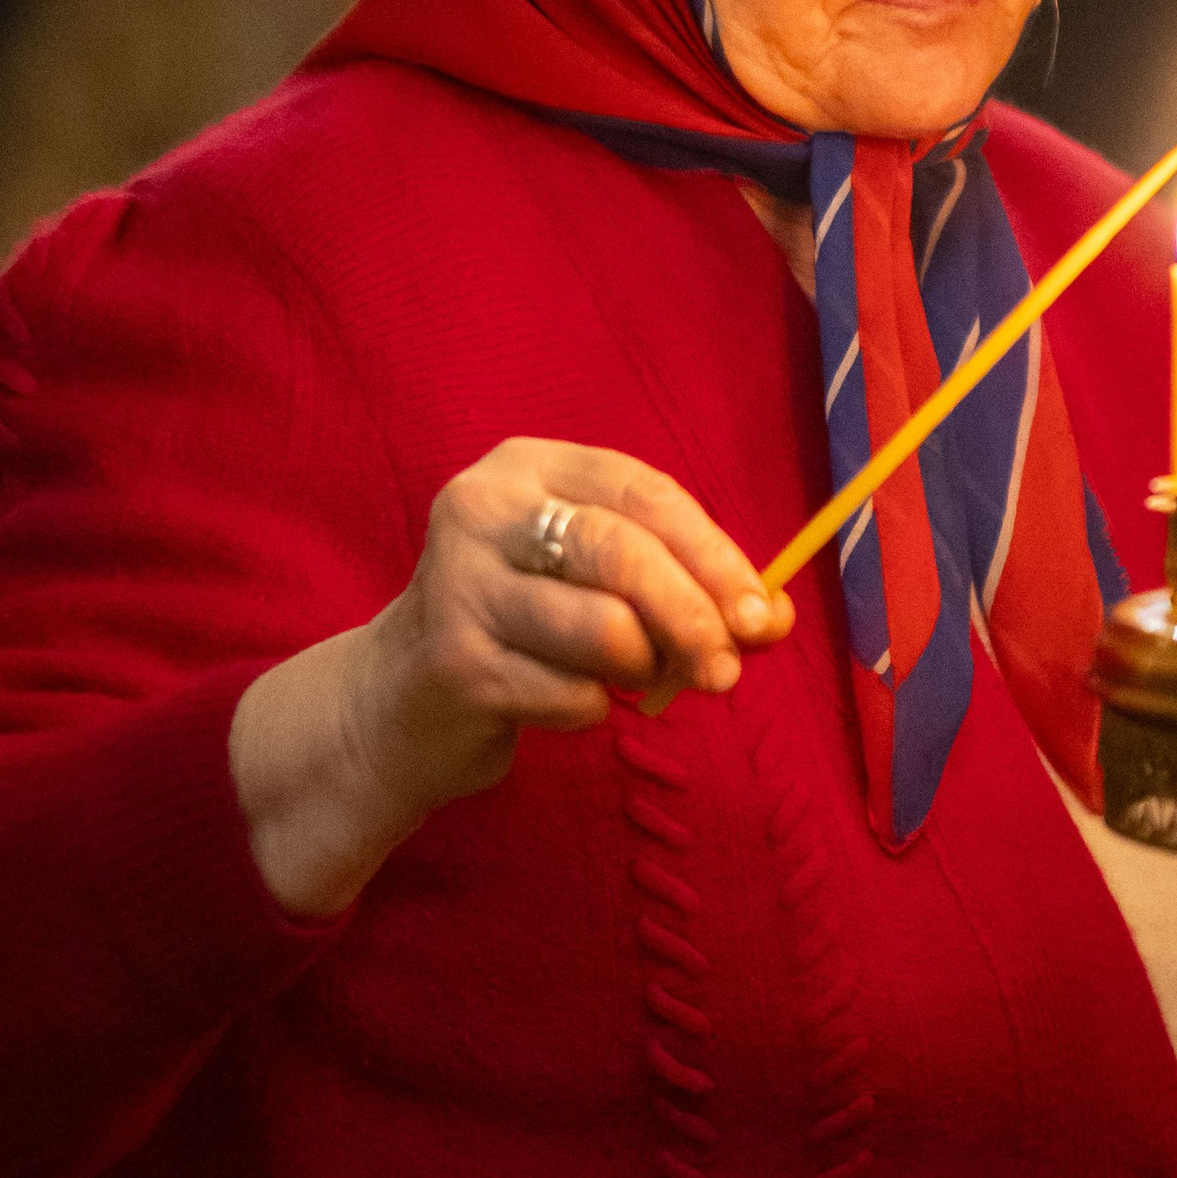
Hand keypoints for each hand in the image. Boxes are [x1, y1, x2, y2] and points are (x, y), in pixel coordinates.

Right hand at [231, 439, 791, 917]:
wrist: (401, 703)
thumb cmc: (522, 628)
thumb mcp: (595, 584)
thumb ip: (684, 587)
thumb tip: (775, 619)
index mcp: (526, 467)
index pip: (643, 491)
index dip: (715, 552)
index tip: (763, 612)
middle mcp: (482, 510)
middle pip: (622, 552)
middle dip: (694, 614)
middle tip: (729, 669)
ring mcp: (458, 586)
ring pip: (602, 628)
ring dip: (645, 668)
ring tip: (638, 680)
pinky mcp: (453, 665)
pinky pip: (570, 693)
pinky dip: (593, 710)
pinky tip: (569, 702)